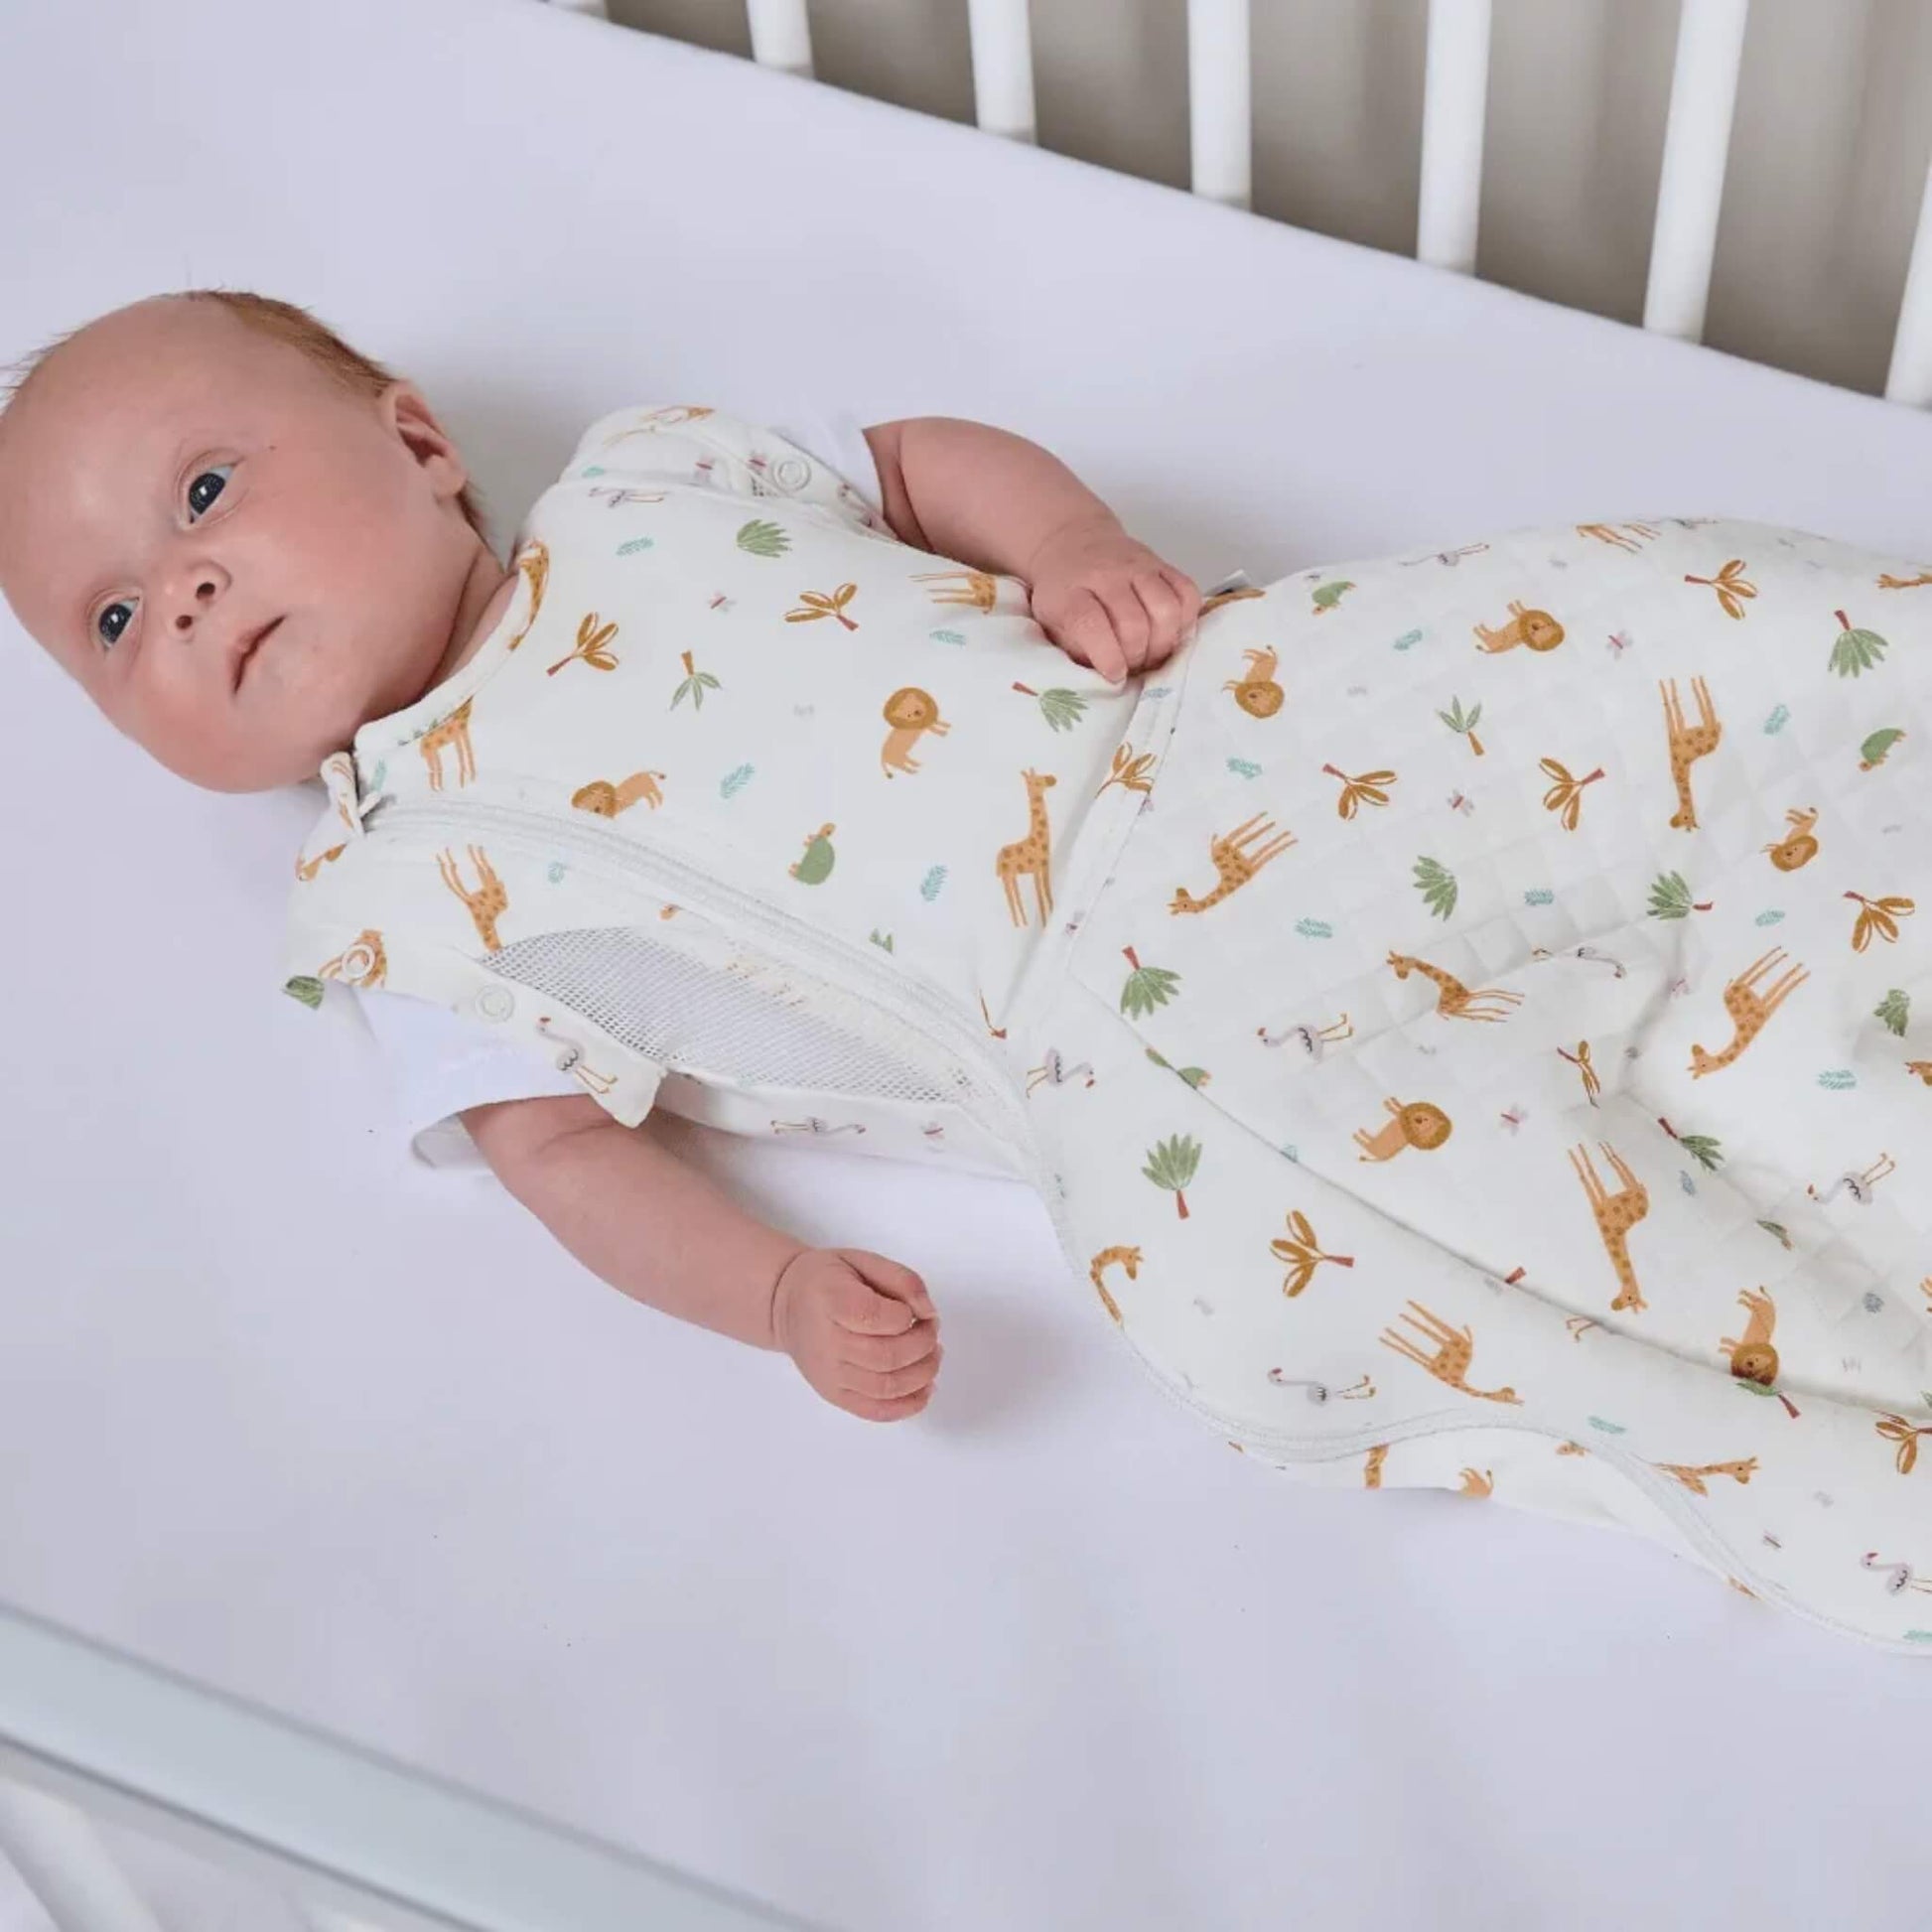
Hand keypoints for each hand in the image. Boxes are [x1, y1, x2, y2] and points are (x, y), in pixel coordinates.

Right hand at [772, 1247, 941, 1422]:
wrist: (786, 1306)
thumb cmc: (827, 1280)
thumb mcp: (863, 1260)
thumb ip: (902, 1280)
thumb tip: (928, 1312)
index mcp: (831, 1300)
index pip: (874, 1317)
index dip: (906, 1315)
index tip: (914, 1309)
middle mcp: (827, 1342)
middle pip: (886, 1356)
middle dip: (923, 1345)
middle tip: (931, 1331)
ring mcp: (829, 1374)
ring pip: (886, 1387)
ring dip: (922, 1374)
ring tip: (932, 1356)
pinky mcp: (834, 1395)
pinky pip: (875, 1411)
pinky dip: (908, 1405)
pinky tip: (924, 1388)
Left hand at [1025, 515, 1200, 685]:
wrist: (1074, 546)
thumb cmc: (1064, 595)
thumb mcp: (1051, 623)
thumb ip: (1073, 650)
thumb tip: (1102, 680)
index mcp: (1070, 593)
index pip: (1090, 624)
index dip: (1107, 655)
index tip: (1115, 675)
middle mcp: (1106, 575)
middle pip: (1134, 622)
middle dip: (1137, 656)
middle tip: (1132, 667)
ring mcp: (1138, 566)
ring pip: (1166, 608)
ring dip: (1163, 642)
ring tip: (1152, 653)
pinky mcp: (1163, 564)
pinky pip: (1187, 593)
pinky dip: (1185, 620)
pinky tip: (1170, 633)